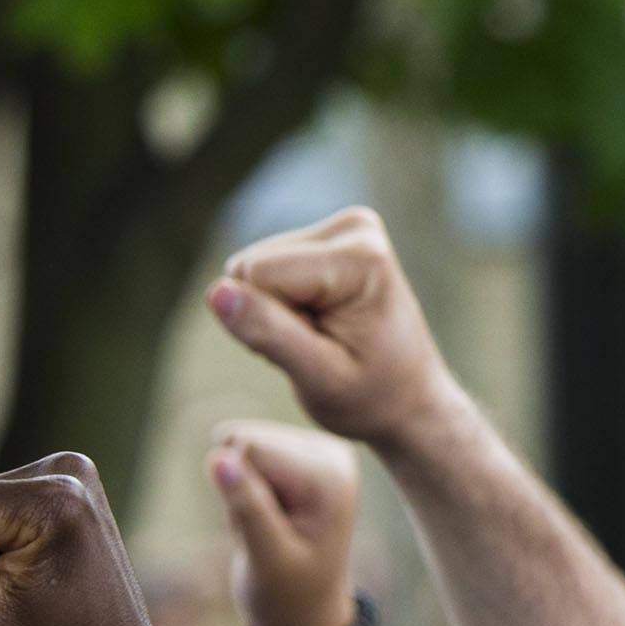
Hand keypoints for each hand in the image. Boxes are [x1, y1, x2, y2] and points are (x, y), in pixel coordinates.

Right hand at [208, 421, 363, 625]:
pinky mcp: (302, 453)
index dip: (239, 493)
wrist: (307, 613)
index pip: (249, 448)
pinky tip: (271, 518)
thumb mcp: (266, 559)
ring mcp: (318, 451)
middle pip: (244, 442)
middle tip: (266, 532)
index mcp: (329, 476)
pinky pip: (243, 452)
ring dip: (241, 493)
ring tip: (269, 528)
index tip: (267, 530)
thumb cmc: (288, 595)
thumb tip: (217, 456)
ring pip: (238, 447)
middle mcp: (330, 454)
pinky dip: (245, 490)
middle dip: (240, 490)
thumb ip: (246, 508)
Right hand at [209, 209, 457, 452]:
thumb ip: (268, 333)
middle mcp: (354, 226)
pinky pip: (262, 268)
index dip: (269, 323)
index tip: (315, 350)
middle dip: (269, 314)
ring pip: (251, 267)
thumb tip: (216, 293)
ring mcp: (342, 228)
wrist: (408, 398)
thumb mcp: (319, 379)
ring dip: (273, 311)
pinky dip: (279, 303)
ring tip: (318, 338)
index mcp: (360, 256)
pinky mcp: (327, 237)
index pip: (258, 275)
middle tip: (316, 347)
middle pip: (251, 265)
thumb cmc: (370, 397)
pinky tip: (316, 324)